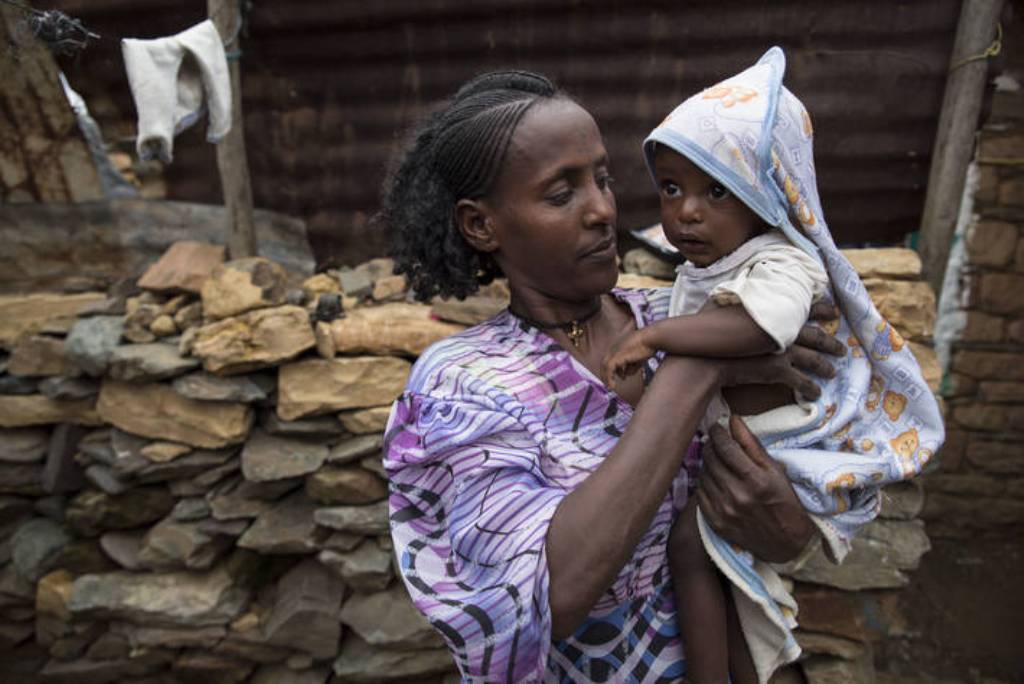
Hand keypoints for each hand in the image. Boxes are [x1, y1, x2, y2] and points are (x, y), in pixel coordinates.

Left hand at [601, 327, 655, 390]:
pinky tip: (613, 386)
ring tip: (611, 387)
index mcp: (617, 346)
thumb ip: (631, 366)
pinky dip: (609, 378)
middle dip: (606, 375)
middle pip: (604, 363)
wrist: (651, 338)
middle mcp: (613, 348)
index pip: (609, 359)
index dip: (610, 369)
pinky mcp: (617, 356)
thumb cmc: (648, 345)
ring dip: (607, 378)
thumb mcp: (638, 358)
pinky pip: (609, 369)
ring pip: (605, 367)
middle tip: (610, 385)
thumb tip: (626, 374)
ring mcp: (614, 351)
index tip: (615, 377)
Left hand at [695, 415, 814, 562]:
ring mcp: (724, 510)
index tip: (717, 426)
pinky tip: (714, 479)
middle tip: (715, 441)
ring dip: (707, 463)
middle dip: (710, 445)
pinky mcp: (716, 522)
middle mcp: (737, 495)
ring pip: (703, 475)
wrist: (787, 543)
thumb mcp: (775, 470)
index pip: (726, 447)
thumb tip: (733, 419)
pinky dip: (704, 482)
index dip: (718, 433)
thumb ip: (752, 444)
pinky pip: (700, 494)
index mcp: (756, 480)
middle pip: (711, 459)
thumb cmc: (785, 502)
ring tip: (716, 460)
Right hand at [713, 302, 843, 398]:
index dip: (821, 308)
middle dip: (831, 343)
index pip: (804, 306)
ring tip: (832, 372)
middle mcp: (783, 329)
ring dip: (825, 366)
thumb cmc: (708, 330)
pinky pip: (801, 381)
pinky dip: (810, 388)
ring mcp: (783, 350)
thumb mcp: (720, 304)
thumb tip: (734, 288)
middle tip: (842, 348)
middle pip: (816, 336)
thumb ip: (734, 297)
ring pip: (813, 359)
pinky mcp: (779, 370)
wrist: (706, 358)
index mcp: (773, 311)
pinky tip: (816, 394)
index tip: (832, 311)